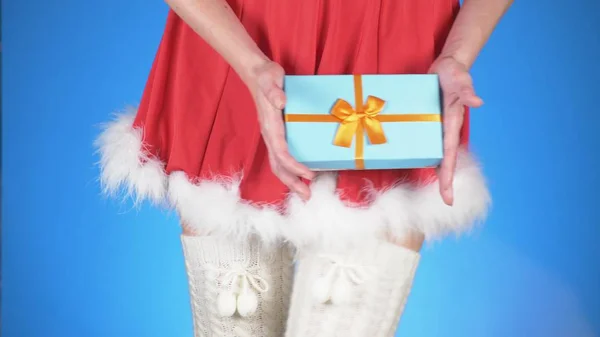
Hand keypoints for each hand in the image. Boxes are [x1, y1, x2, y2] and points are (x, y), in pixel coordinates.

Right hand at [245, 60, 314, 199]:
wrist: (256, 74)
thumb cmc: (266, 76)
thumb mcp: (270, 78)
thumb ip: (273, 90)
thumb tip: (280, 101)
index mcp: (270, 126)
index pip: (281, 152)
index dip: (294, 166)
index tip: (309, 174)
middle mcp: (269, 135)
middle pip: (278, 165)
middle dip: (292, 182)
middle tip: (307, 196)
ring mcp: (271, 136)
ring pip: (278, 165)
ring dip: (291, 180)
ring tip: (305, 192)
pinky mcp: (276, 134)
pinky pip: (282, 157)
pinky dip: (291, 170)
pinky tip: (303, 174)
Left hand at [429, 56, 482, 205]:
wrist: (447, 64)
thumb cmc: (455, 73)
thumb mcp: (460, 80)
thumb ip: (467, 91)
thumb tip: (477, 102)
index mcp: (451, 124)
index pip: (449, 155)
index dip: (448, 176)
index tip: (448, 196)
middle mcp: (442, 128)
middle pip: (443, 159)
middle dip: (445, 180)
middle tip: (446, 201)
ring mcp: (433, 126)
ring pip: (431, 151)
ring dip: (432, 168)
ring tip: (429, 187)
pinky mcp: (424, 119)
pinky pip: (420, 137)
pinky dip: (416, 149)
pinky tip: (406, 158)